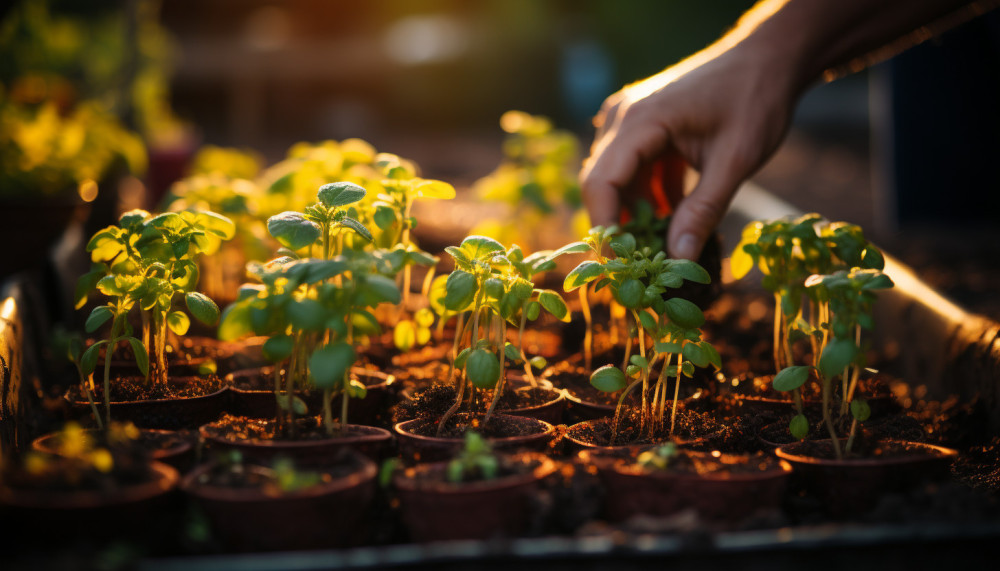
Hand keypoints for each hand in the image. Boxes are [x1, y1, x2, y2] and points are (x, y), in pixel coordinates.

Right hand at [581, 45, 797, 259]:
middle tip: (643, 264)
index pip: (601, 183)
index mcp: (640, 121)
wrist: (770, 59)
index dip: (607, 228)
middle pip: (602, 182)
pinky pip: (635, 168)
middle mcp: (623, 116)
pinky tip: (675, 217)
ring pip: (618, 178)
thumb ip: (704, 211)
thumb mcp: (735, 161)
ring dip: (637, 212)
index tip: (624, 266)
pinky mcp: (644, 125)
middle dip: (620, 225)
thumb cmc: (755, 101)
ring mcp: (630, 118)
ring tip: (665, 245)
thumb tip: (679, 260)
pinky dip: (650, 195)